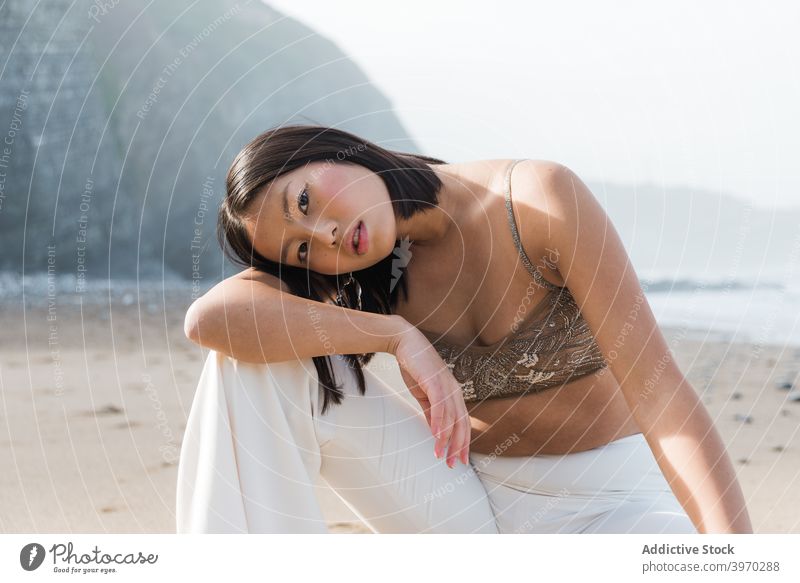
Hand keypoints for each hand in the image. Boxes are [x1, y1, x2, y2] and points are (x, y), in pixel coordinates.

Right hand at [388, 318, 470, 467]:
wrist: (405, 343)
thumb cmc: (415, 367)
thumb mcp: (424, 394)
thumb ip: (431, 412)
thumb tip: (436, 432)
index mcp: (453, 394)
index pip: (463, 423)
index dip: (463, 442)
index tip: (460, 460)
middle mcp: (454, 390)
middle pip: (462, 423)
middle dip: (458, 446)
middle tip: (454, 464)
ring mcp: (447, 385)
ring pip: (452, 418)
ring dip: (446, 439)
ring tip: (441, 456)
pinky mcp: (435, 381)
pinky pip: (440, 406)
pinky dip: (439, 423)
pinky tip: (436, 437)